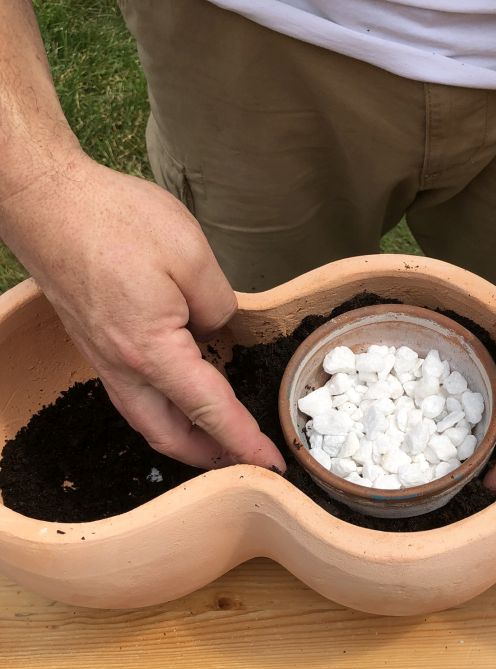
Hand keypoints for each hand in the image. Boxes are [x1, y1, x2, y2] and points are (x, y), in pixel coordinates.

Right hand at [0, 153, 285, 471]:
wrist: (47, 202)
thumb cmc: (114, 221)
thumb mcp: (191, 256)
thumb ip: (218, 304)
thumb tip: (215, 328)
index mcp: (151, 352)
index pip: (211, 411)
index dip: (245, 441)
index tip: (271, 462)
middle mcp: (123, 368)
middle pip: (170, 436)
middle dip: (210, 457)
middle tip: (245, 458)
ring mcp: (104, 359)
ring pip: (148, 421)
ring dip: (186, 437)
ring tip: (219, 436)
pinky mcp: (97, 345)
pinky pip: (135, 397)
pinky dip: (165, 412)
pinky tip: (183, 396)